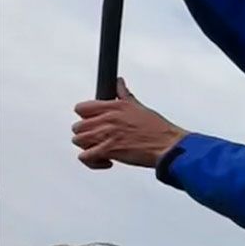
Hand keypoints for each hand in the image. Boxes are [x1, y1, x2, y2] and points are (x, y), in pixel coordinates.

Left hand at [72, 79, 186, 171]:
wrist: (167, 146)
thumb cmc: (157, 129)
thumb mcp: (138, 107)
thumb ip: (124, 94)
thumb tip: (119, 83)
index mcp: (114, 107)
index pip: (82, 107)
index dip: (85, 116)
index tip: (92, 121)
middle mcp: (107, 119)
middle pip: (77, 126)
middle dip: (85, 133)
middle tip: (97, 138)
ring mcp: (106, 135)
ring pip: (78, 141)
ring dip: (87, 147)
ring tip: (99, 149)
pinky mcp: (108, 151)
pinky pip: (85, 157)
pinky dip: (92, 161)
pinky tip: (104, 160)